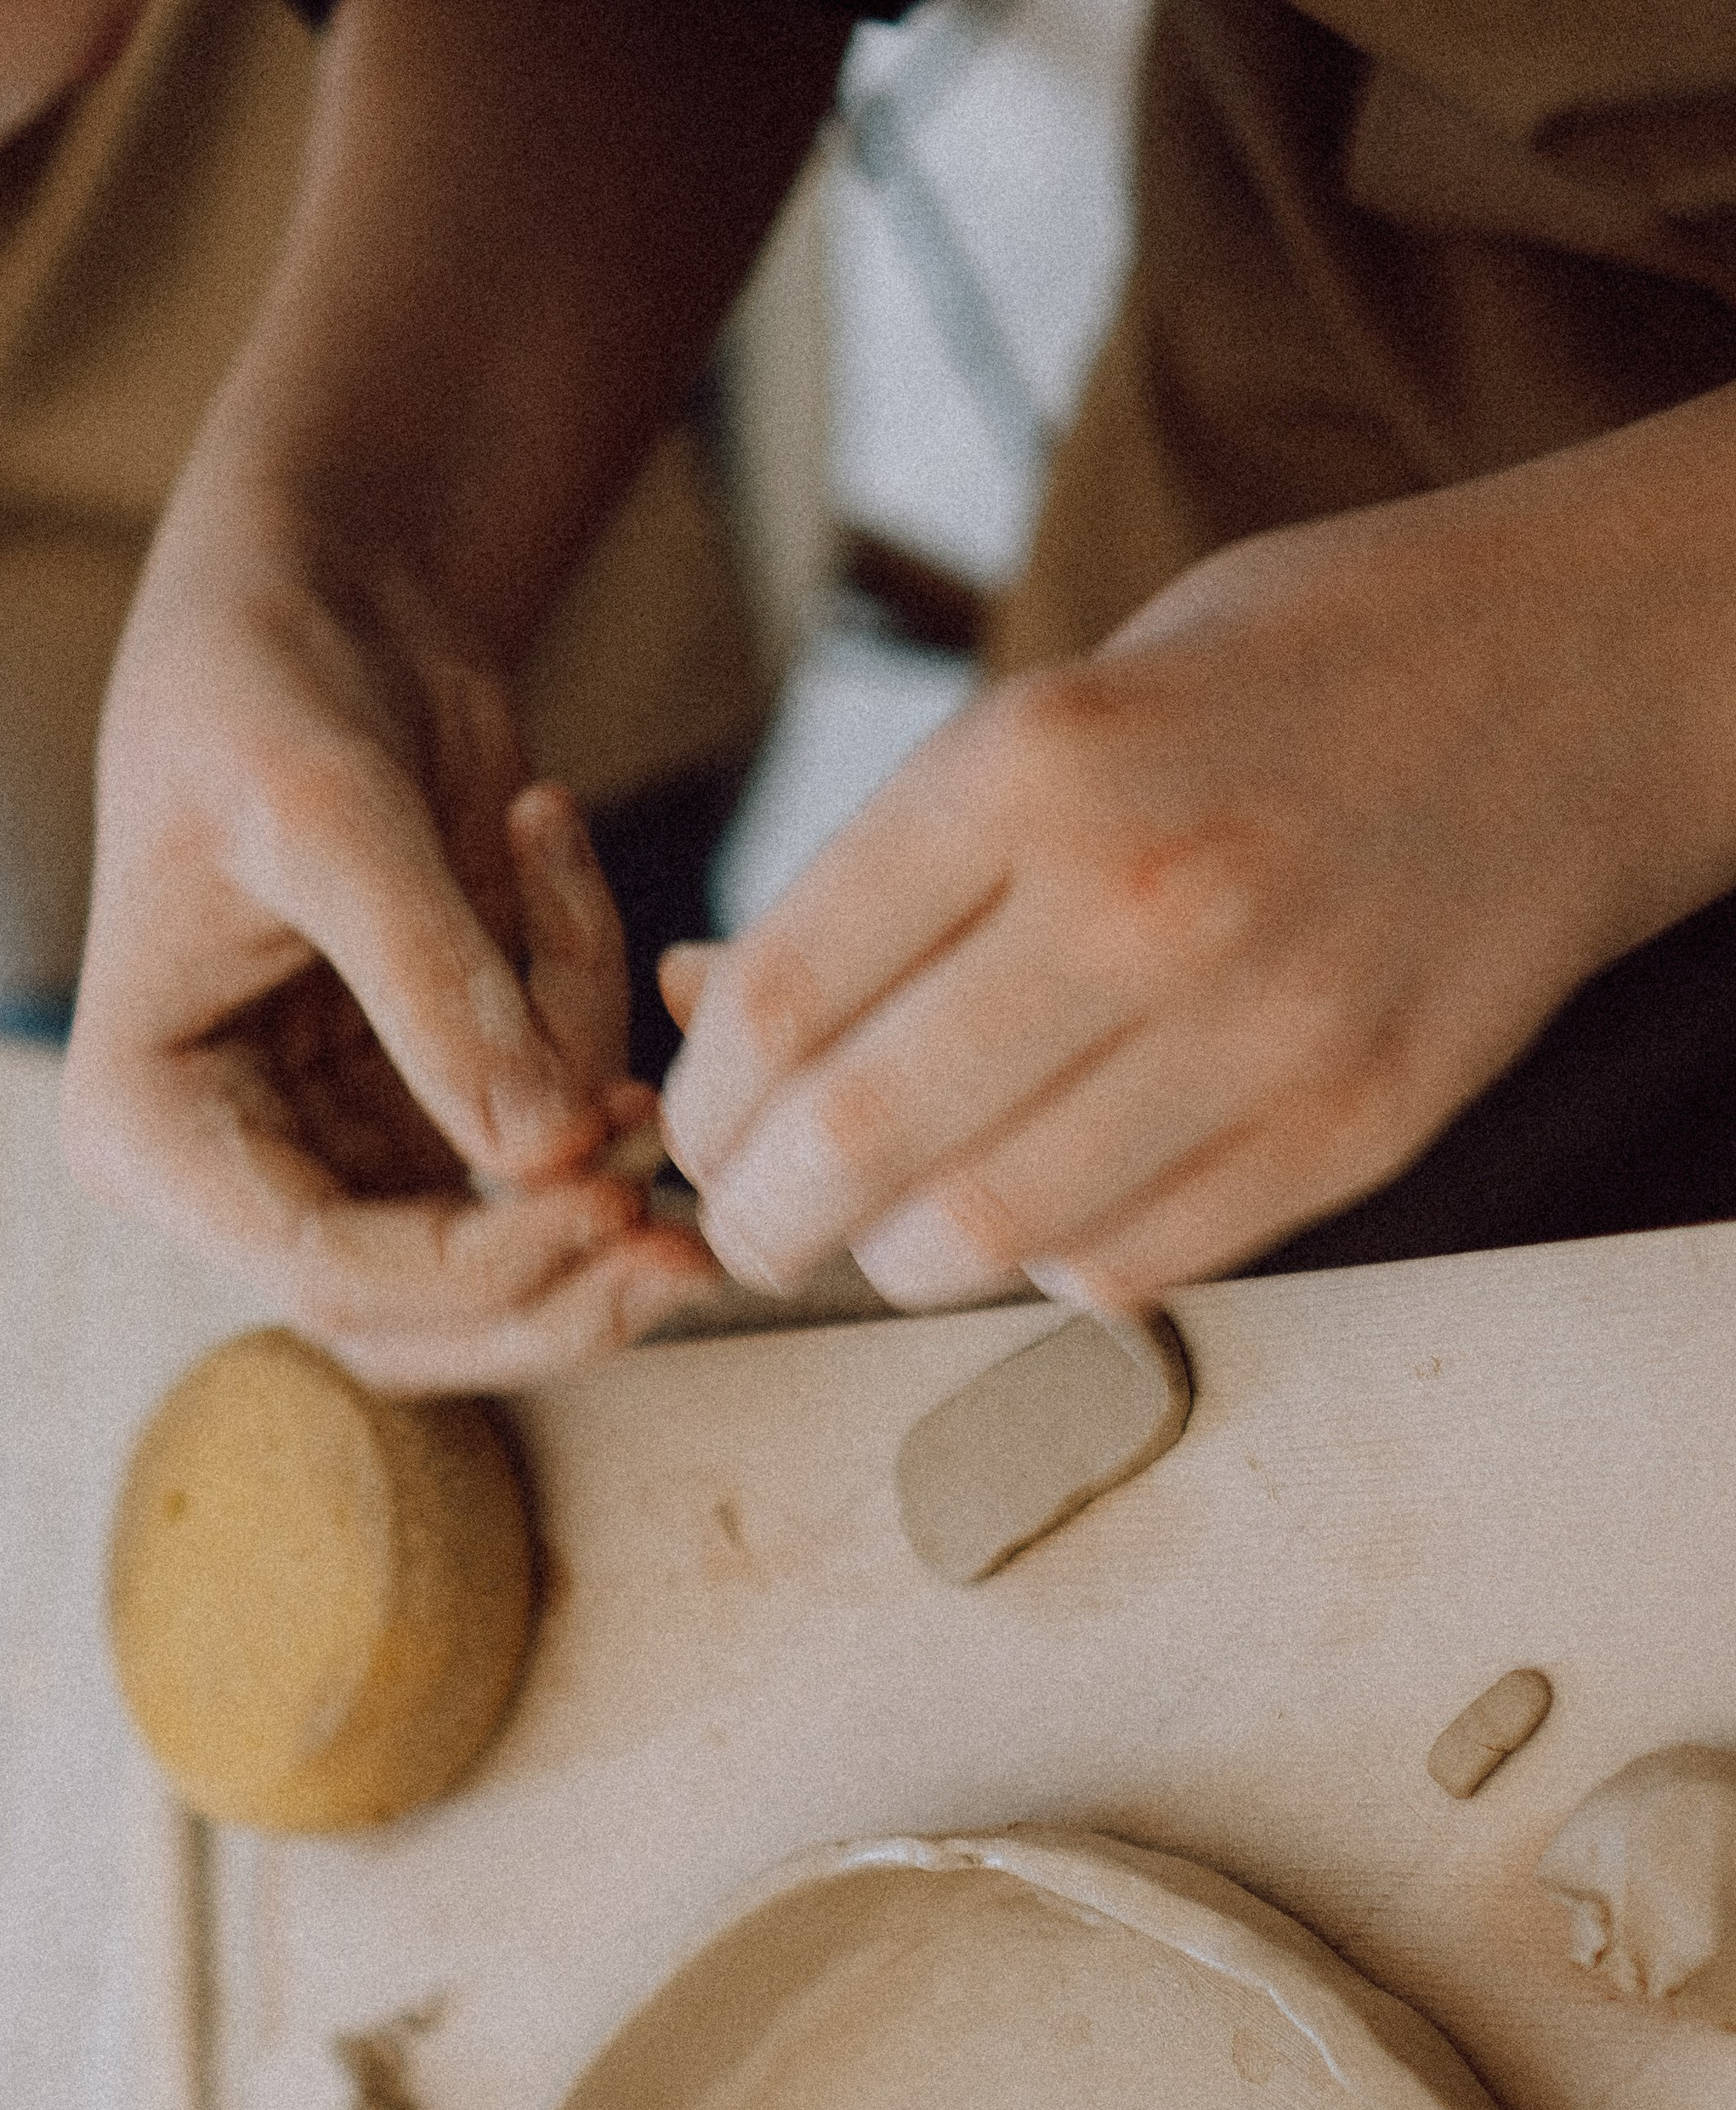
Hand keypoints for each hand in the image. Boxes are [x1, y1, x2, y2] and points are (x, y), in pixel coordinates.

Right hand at [62, 474, 715, 1389]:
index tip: (613, 1200)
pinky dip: (592, 1029)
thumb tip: (545, 1151)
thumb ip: (433, 981)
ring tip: (622, 992)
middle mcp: (238, 1166)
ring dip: (597, 1167)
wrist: (317, 597)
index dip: (482, 1264)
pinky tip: (549, 859)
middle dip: (558, 1286)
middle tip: (689, 1242)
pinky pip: (548, 1138)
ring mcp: (342, 1149)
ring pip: (498, 1262)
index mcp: (153, 1126)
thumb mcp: (326, 806)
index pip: (325, 1270)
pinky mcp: (433, 1108)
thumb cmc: (267, 677)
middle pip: (415, 1318)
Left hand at [659, 445, 1735, 1308]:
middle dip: (763, 1219)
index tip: (700, 1134)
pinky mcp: (1355, 1126)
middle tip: (759, 1221)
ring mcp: (1262, 1026)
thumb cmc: (1274, 681)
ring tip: (890, 1224)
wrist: (1575, 677)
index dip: (702, 1109)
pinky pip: (1126, 1269)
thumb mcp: (1055, 704)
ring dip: (894, 1261)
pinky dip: (1047, 1265)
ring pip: (980, 1240)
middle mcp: (1145, 899)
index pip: (778, 1004)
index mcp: (1037, 760)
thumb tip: (697, 1009)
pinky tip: (1046, 1206)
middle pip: (853, 1146)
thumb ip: (883, 872)